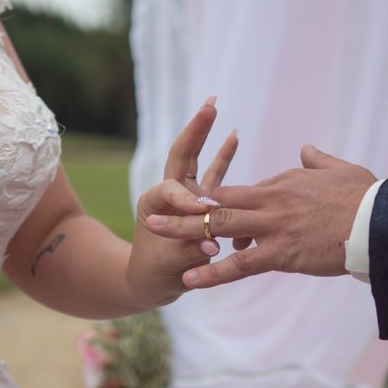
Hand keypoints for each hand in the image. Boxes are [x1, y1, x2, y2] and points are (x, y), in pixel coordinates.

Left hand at [127, 97, 237, 305]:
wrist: (152, 282)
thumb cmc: (154, 273)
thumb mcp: (167, 264)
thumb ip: (189, 251)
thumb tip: (212, 246)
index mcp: (154, 204)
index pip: (172, 190)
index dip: (185, 200)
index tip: (200, 216)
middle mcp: (170, 194)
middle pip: (183, 156)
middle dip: (196, 131)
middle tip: (209, 106)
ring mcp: (187, 197)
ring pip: (199, 160)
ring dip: (206, 135)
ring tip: (214, 107)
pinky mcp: (201, 204)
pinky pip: (215, 176)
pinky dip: (223, 156)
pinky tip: (234, 135)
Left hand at [146, 145, 375, 287]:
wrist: (382, 223)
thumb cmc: (365, 197)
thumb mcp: (339, 169)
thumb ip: (316, 159)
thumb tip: (305, 148)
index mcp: (281, 183)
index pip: (238, 191)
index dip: (217, 203)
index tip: (203, 214)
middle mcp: (269, 201)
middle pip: (216, 203)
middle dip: (181, 210)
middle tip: (151, 215)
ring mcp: (272, 227)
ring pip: (218, 228)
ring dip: (184, 232)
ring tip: (154, 236)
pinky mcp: (280, 253)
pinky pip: (239, 264)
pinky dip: (212, 271)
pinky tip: (190, 279)